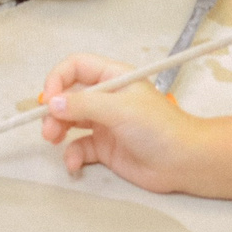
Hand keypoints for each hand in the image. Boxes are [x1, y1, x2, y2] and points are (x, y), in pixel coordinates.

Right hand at [37, 52, 211, 191]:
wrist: (184, 161)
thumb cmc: (158, 126)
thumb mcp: (119, 109)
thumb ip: (84, 105)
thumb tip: (52, 102)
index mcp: (113, 77)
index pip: (76, 67)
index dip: (58, 79)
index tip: (49, 99)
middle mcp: (106, 98)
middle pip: (68, 96)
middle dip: (54, 110)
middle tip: (48, 129)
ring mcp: (105, 123)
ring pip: (70, 121)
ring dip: (57, 130)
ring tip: (54, 141)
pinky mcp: (105, 148)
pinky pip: (79, 147)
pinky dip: (72, 155)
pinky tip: (74, 164)